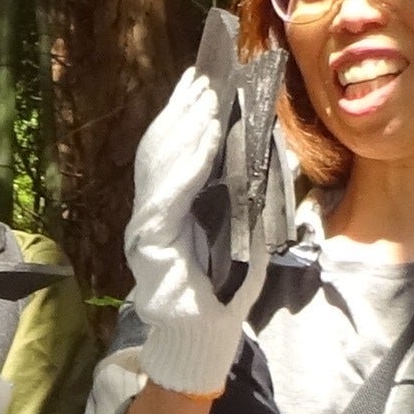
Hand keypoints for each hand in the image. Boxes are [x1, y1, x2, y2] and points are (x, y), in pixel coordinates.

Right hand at [122, 61, 277, 396]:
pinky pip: (168, 192)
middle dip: (183, 110)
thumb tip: (267, 140)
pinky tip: (205, 139)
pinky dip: (188, 162)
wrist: (205, 335)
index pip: (170, 147)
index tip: (199, 79)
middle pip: (161, 147)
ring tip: (208, 100)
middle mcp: (151, 209)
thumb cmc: (226, 286)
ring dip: (187, 128)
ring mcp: (146, 224)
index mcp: (171, 204)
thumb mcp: (247, 226)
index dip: (181, 110)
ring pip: (160, 163)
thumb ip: (250, 188)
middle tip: (206, 79)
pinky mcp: (149, 240)